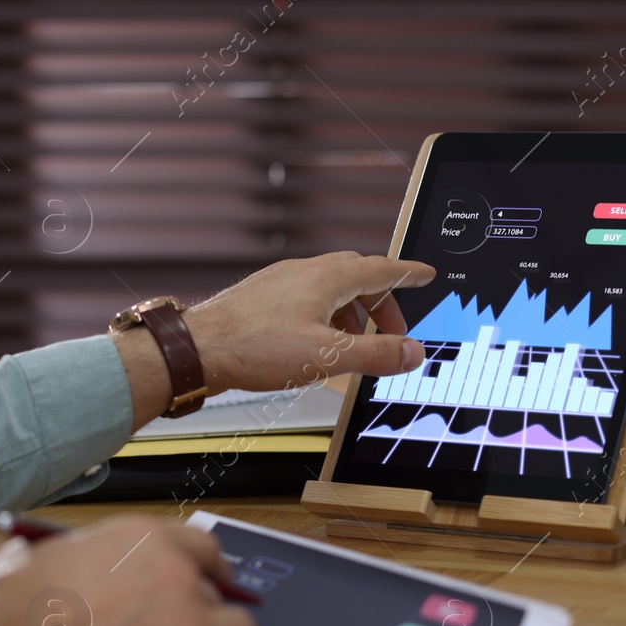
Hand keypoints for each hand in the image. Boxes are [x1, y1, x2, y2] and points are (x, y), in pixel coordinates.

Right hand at [0, 517, 273, 625]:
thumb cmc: (9, 613)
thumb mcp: (41, 557)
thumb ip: (75, 557)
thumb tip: (61, 563)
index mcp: (140, 538)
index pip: (201, 547)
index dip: (211, 569)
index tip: (215, 583)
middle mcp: (175, 573)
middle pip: (215, 594)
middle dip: (202, 616)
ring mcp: (191, 623)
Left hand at [188, 251, 435, 393]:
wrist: (199, 348)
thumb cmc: (255, 347)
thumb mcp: (327, 356)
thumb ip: (375, 355)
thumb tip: (412, 352)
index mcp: (327, 278)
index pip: (382, 269)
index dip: (408, 274)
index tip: (426, 273)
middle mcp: (305, 271)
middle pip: (357, 276)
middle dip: (381, 302)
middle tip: (393, 330)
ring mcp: (282, 281)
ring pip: (330, 287)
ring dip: (352, 312)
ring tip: (356, 343)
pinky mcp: (264, 297)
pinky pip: (307, 297)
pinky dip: (325, 315)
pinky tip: (317, 341)